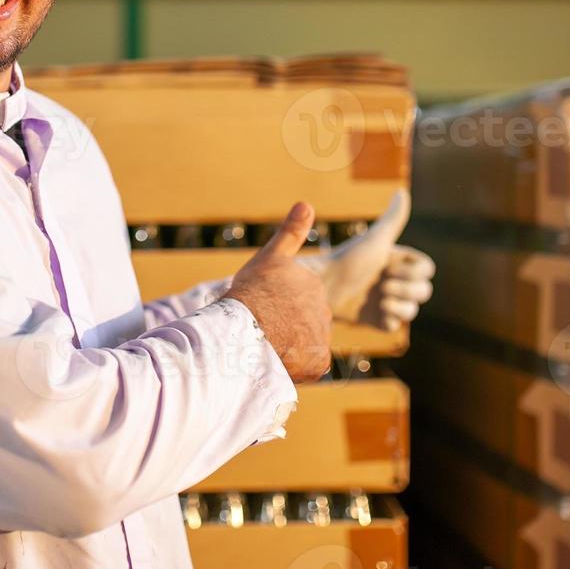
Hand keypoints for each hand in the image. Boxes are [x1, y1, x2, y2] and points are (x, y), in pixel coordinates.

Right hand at [223, 201, 332, 382]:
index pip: (297, 298)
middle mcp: (323, 309)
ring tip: (267, 345)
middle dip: (285, 326)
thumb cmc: (252, 293)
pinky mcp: (319, 361)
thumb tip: (306, 203)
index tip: (260, 308)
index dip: (275, 305)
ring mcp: (321, 336)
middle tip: (261, 328)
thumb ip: (290, 232)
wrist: (246, 330)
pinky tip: (277, 359)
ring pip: (304, 342)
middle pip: (302, 321)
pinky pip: (308, 365)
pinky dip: (294, 365)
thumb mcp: (270, 257)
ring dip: (290, 346)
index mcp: (312, 284)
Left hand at [299, 189, 434, 329]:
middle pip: (425, 290)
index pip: (426, 268)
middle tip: (383, 285)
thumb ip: (392, 219)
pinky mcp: (372, 320)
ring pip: (413, 310)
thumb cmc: (345, 259)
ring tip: (380, 300)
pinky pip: (395, 326)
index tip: (390, 264)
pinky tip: (376, 313)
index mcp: (393, 261)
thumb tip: (403, 191)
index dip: (415, 270)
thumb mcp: (374, 239)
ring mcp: (383, 301)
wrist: (319, 289)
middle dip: (408, 288)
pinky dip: (390, 321)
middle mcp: (390, 280)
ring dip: (401, 306)